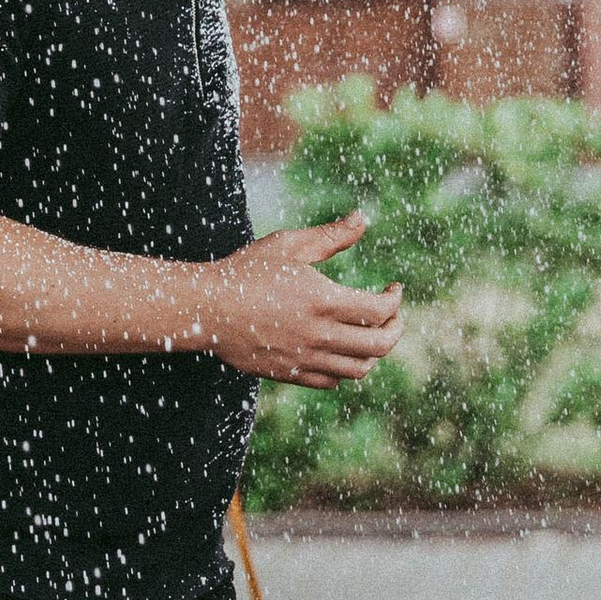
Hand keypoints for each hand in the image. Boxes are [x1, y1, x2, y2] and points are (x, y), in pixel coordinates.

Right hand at [201, 212, 402, 386]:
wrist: (205, 309)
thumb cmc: (246, 271)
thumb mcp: (289, 245)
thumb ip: (330, 236)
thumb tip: (363, 218)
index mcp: (323, 301)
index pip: (379, 310)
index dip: (395, 300)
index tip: (394, 289)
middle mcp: (319, 335)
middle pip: (379, 345)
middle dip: (395, 329)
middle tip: (393, 316)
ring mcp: (305, 358)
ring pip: (359, 369)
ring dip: (373, 352)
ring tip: (369, 334)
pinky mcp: (291, 374)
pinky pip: (332, 381)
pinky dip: (345, 368)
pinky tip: (340, 349)